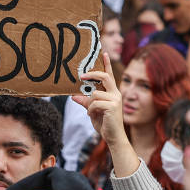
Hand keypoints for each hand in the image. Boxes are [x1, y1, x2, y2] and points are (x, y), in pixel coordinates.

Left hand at [72, 53, 140, 176]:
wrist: (113, 137)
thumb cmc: (104, 123)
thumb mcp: (92, 110)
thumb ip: (85, 102)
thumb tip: (73, 96)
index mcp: (112, 92)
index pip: (109, 75)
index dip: (106, 64)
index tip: (104, 53)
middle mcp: (115, 93)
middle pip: (104, 77)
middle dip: (92, 74)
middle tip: (81, 75)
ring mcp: (115, 99)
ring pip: (95, 94)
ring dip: (89, 104)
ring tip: (91, 112)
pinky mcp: (112, 106)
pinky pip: (95, 103)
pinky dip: (91, 110)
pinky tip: (93, 116)